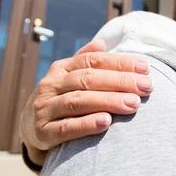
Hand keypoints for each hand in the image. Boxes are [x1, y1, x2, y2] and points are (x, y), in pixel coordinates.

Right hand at [20, 39, 153, 166]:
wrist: (29, 130)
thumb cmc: (59, 100)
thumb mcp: (68, 78)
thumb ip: (85, 61)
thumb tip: (102, 42)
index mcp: (61, 69)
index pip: (92, 61)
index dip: (119, 63)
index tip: (145, 68)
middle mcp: (50, 86)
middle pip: (87, 79)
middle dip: (120, 82)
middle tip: (146, 87)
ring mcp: (44, 109)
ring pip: (78, 102)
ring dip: (108, 101)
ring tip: (133, 104)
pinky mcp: (42, 133)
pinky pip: (65, 128)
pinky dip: (86, 125)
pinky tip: (106, 123)